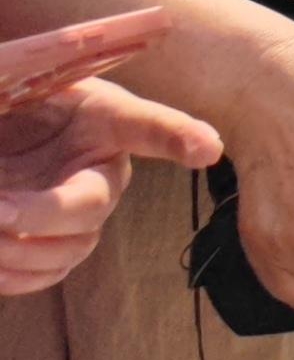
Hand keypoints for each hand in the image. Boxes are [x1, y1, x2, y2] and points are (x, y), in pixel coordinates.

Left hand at [0, 77, 220, 295]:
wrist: (2, 134)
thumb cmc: (13, 103)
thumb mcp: (16, 82)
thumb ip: (19, 85)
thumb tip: (11, 107)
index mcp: (102, 117)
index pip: (149, 125)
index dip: (179, 136)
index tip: (207, 150)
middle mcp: (102, 168)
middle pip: (93, 204)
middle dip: (42, 214)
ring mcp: (81, 210)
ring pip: (75, 247)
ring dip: (21, 251)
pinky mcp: (55, 242)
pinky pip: (50, 273)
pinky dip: (17, 277)